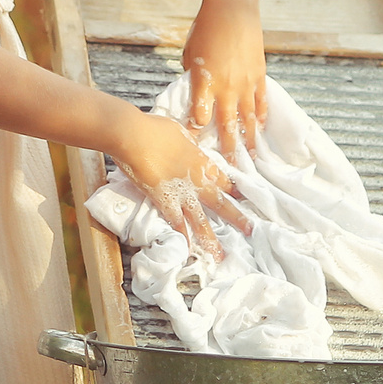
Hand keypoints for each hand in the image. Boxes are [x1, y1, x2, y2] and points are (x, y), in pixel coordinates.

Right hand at [111, 110, 248, 259]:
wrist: (134, 135)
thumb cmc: (154, 128)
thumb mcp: (180, 130)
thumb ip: (189, 139)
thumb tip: (192, 138)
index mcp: (201, 160)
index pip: (223, 179)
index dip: (233, 190)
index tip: (243, 199)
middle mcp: (197, 180)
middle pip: (220, 203)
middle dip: (236, 217)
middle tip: (249, 230)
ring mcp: (181, 193)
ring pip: (201, 220)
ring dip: (211, 239)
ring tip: (220, 255)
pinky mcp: (164, 201)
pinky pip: (176, 223)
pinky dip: (182, 237)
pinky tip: (187, 251)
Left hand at [182, 0, 266, 156]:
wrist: (232, 8)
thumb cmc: (205, 28)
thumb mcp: (190, 55)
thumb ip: (193, 78)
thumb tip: (195, 95)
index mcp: (204, 82)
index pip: (198, 118)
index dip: (195, 135)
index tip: (193, 148)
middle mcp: (226, 87)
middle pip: (227, 126)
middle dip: (226, 150)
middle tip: (228, 170)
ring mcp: (245, 83)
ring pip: (248, 119)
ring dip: (248, 140)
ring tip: (250, 159)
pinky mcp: (259, 76)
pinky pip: (261, 102)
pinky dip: (261, 117)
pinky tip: (260, 129)